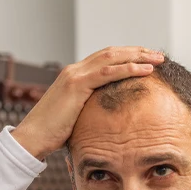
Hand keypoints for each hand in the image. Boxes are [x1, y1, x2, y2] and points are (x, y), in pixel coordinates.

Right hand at [12, 46, 164, 159]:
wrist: (32, 138)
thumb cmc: (53, 134)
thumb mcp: (77, 117)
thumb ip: (91, 110)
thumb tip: (108, 119)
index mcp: (74, 76)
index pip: (106, 58)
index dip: (127, 56)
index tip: (146, 59)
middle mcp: (74, 70)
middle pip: (111, 53)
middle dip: (137, 51)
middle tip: (157, 54)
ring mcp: (74, 75)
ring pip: (112, 58)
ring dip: (137, 56)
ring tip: (158, 58)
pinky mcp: (76, 85)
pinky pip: (108, 72)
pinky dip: (129, 68)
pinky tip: (146, 70)